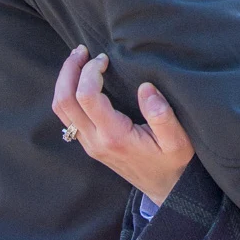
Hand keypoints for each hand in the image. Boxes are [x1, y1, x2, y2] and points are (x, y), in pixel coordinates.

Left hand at [52, 46, 194, 205]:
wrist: (166, 189)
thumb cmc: (174, 162)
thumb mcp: (178, 140)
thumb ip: (162, 115)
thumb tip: (145, 87)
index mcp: (115, 136)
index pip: (87, 98)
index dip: (90, 72)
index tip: (105, 57)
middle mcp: (96, 141)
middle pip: (64, 102)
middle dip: (69, 71)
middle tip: (81, 49)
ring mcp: (90, 144)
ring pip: (61, 110)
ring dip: (64, 81)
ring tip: (78, 59)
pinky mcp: (90, 144)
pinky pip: (68, 116)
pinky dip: (68, 93)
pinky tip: (81, 79)